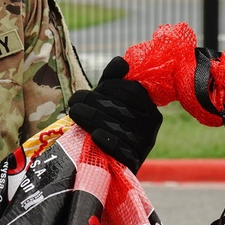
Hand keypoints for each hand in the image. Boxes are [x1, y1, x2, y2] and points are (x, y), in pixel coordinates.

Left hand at [67, 56, 161, 172]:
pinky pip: (121, 149)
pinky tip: (94, 135)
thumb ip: (113, 81)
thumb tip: (121, 62)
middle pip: (120, 107)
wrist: (109, 162)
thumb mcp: (111, 100)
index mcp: (148, 105)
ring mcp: (144, 143)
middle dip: (93, 102)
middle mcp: (151, 123)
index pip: (131, 90)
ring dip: (92, 118)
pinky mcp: (134, 161)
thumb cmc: (109, 124)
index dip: (107, 88)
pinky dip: (107, 141)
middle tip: (74, 102)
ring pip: (117, 126)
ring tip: (75, 112)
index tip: (85, 92)